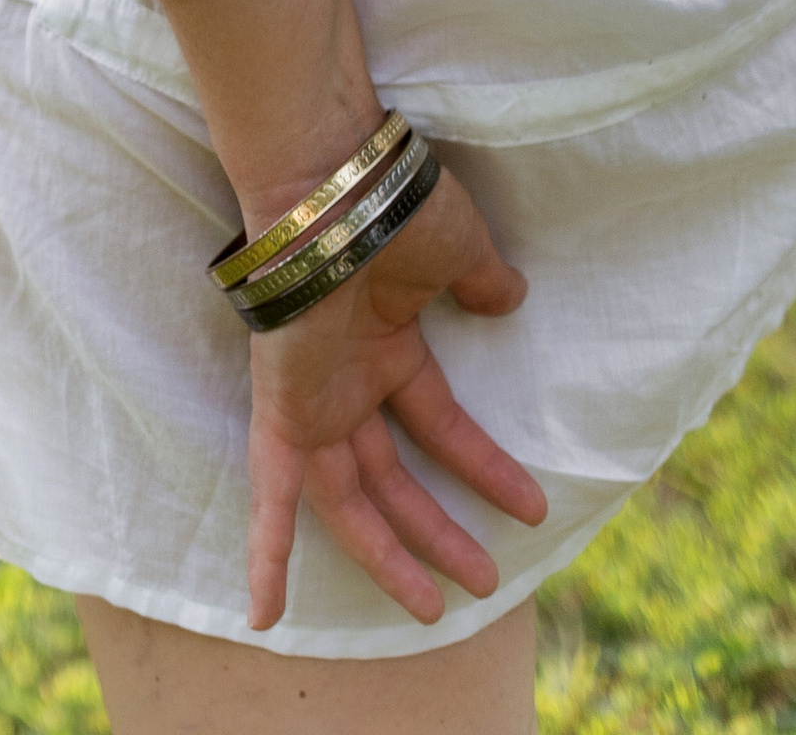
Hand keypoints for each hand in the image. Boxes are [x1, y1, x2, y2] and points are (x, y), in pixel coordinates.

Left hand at [241, 162, 546, 628]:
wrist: (335, 183)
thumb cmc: (397, 206)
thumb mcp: (460, 249)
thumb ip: (483, 281)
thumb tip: (511, 297)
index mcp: (387, 343)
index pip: (440, 424)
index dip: (483, 467)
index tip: (530, 506)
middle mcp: (346, 380)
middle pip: (393, 476)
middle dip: (436, 530)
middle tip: (482, 578)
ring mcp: (311, 399)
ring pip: (348, 500)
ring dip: (386, 554)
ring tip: (431, 606)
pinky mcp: (282, 410)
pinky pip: (272, 493)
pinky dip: (266, 552)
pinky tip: (265, 612)